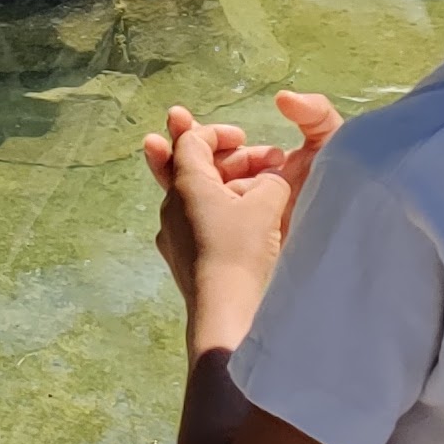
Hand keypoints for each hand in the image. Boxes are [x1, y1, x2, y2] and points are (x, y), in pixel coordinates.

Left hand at [141, 93, 333, 322]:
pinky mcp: (183, 258)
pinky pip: (201, 222)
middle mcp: (171, 206)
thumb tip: (270, 181)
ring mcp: (173, 234)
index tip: (246, 137)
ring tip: (264, 191)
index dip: (219, 132)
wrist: (224, 311)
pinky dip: (224, 212)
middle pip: (197, 168)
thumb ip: (271, 181)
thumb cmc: (242, 251)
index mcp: (185, 184)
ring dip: (231, 186)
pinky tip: (250, 223)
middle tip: (270, 160)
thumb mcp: (267, 204)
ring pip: (200, 197)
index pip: (190, 140)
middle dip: (233, 159)